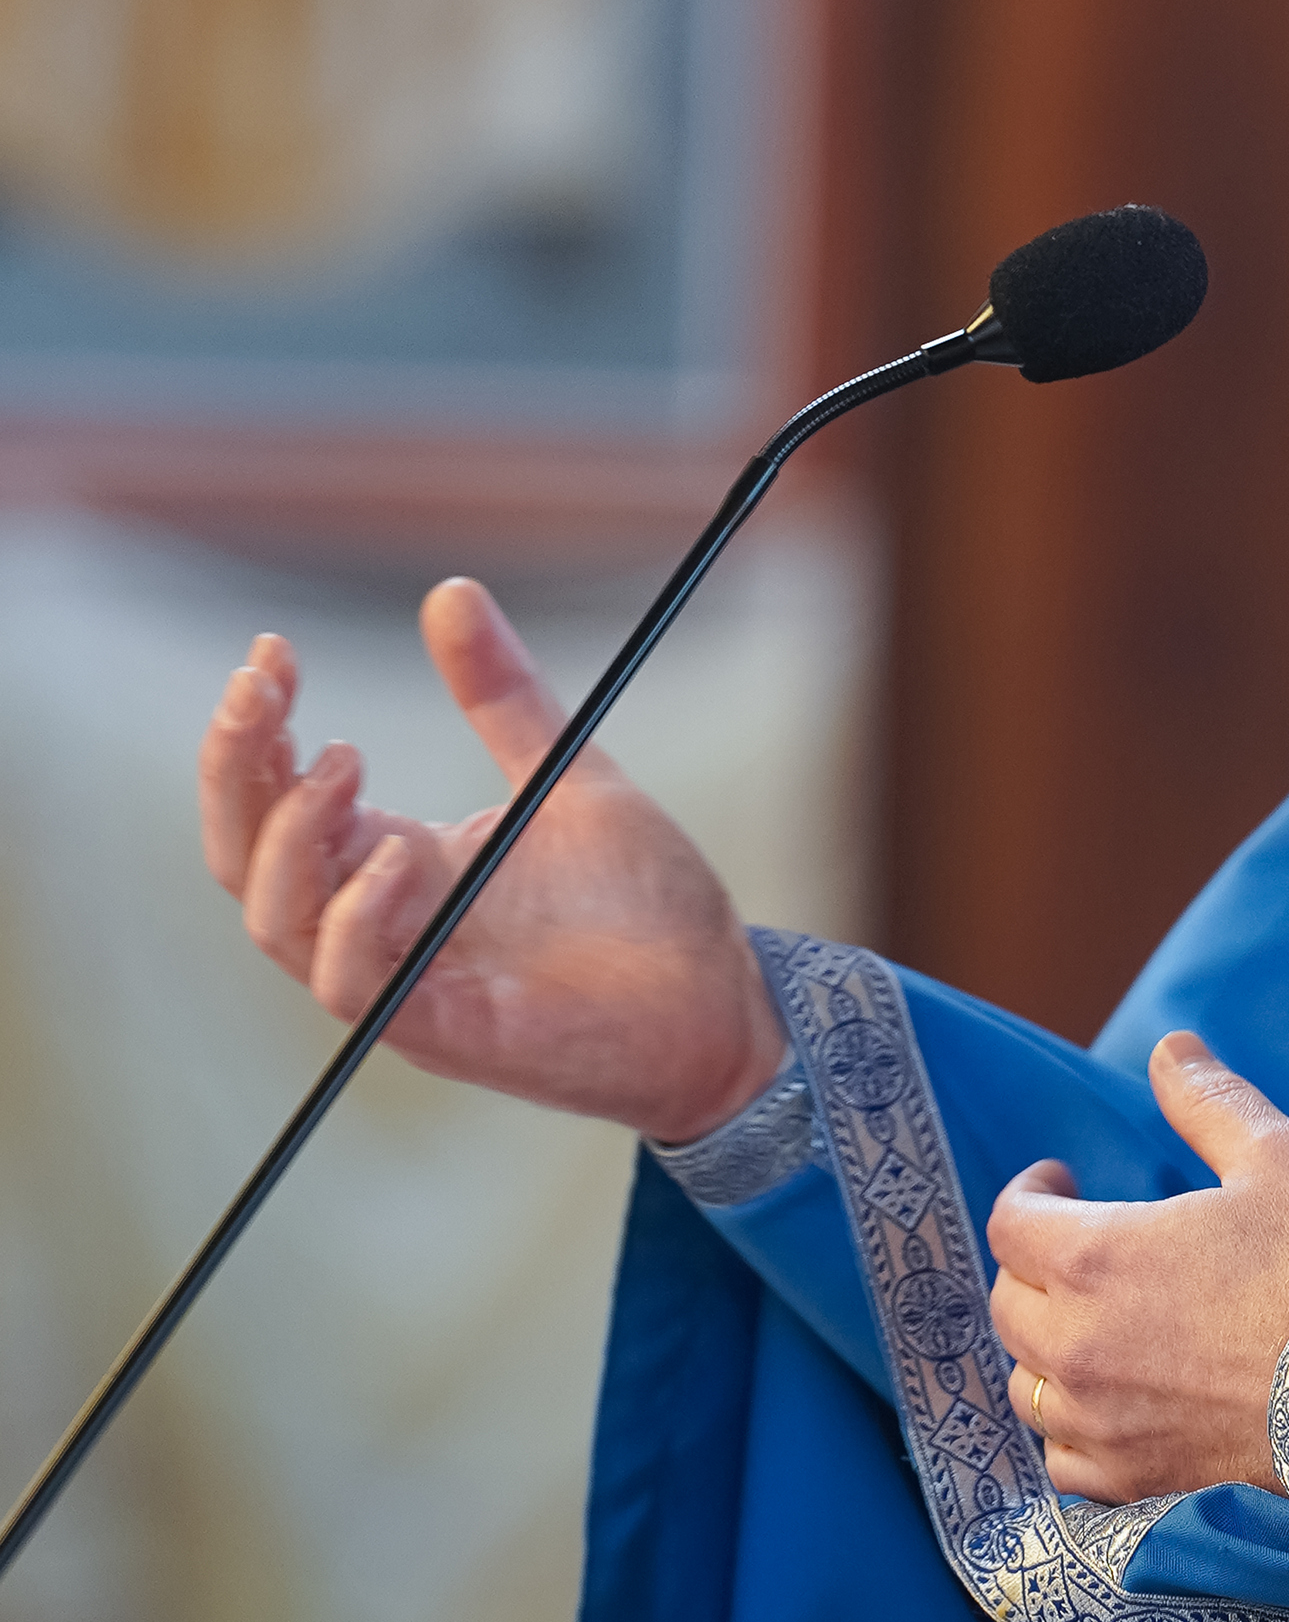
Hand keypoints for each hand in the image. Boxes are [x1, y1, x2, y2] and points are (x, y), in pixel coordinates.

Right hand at [198, 577, 783, 1141]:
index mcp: (395, 862)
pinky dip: (355, 916)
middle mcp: (380, 922)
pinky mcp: (443, 1029)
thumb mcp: (565, 776)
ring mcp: (404, 980)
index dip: (258, 730)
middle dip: (236, 767)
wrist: (719, 1003)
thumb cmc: (640, 905)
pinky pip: (351, 983)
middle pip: (247, 855)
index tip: (271, 651)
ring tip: (344, 761)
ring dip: (291, 835)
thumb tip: (451, 592)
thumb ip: (503, 698)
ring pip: (278, 922)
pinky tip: (399, 851)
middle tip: (260, 687)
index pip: (279, 800)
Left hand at [986, 1033, 1288, 1501]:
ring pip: (1029, 1386)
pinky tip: (1109, 1411)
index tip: (1062, 1179)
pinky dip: (1072, 1434)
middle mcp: (1080, 1346)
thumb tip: (1168, 1048)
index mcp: (1097, 1257)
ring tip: (1091, 1327)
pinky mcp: (1136, 1482)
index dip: (1030, 1192)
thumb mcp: (1279, 1157)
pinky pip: (1065, 1463)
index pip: (1010, 1223)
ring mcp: (1103, 1424)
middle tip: (1076, 1247)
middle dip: (1031, 1266)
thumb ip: (1209, 1101)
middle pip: (1007, 1304)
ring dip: (1047, 1350)